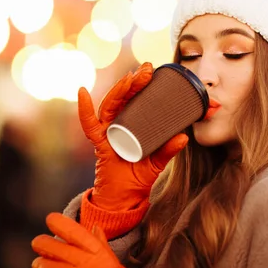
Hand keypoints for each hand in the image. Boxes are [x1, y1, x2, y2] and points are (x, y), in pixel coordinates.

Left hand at [24, 213, 132, 267]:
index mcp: (93, 250)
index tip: (51, 219)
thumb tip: (95, 228)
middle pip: (51, 247)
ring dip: (39, 263)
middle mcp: (80, 262)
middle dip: (41, 243)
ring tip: (40, 263)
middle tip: (39, 242)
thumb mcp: (111, 258)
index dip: (57, 222)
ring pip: (44, 265)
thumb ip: (100, 243)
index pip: (72, 230)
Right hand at [78, 62, 188, 211]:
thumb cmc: (139, 176)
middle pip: (123, 98)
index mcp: (132, 124)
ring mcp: (107, 132)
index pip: (135, 99)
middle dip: (133, 82)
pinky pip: (89, 125)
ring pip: (110, 106)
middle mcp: (118, 124)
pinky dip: (84, 110)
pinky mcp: (99, 144)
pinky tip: (83, 93)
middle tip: (147, 69)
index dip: (142, 84)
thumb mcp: (158, 162)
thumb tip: (184, 137)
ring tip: (130, 78)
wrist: (125, 198)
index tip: (152, 70)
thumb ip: (169, 150)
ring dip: (119, 90)